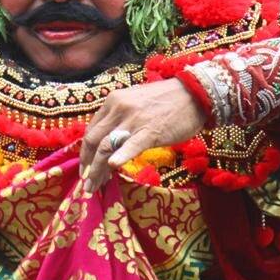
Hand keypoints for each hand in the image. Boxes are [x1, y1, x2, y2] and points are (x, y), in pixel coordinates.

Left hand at [80, 79, 206, 192]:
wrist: (194, 93)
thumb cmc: (165, 100)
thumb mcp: (134, 101)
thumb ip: (119, 117)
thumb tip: (107, 140)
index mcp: (112, 101)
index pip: (91, 130)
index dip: (86, 152)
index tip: (86, 167)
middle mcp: (118, 109)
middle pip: (93, 140)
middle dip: (87, 164)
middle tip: (86, 182)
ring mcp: (133, 120)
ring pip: (106, 147)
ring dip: (97, 170)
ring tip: (93, 186)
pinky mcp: (150, 131)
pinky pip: (131, 146)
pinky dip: (120, 157)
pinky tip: (113, 167)